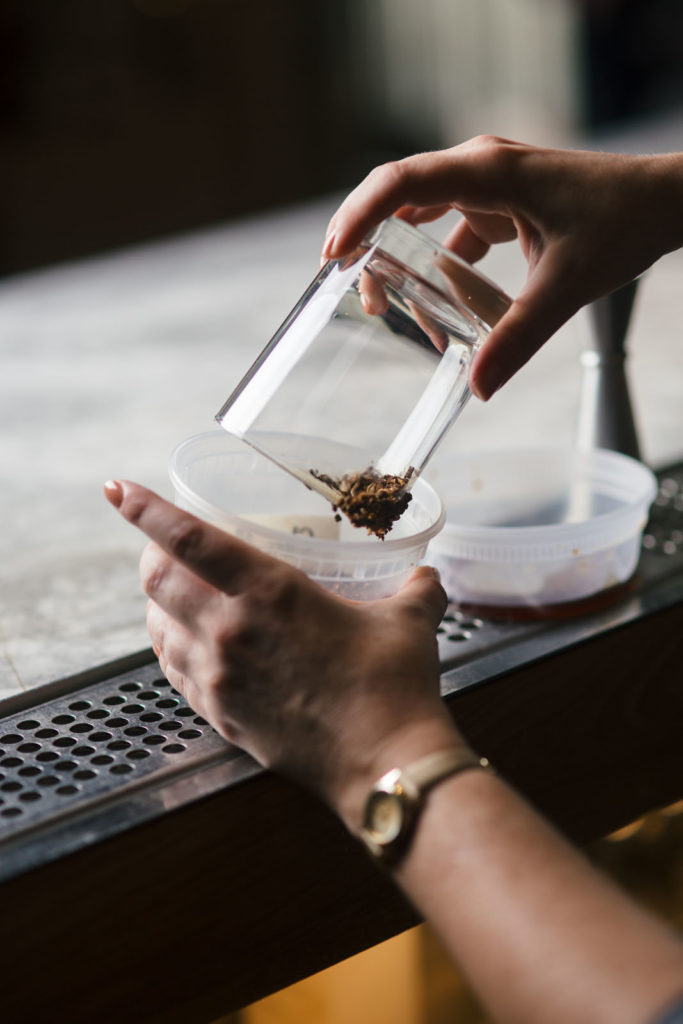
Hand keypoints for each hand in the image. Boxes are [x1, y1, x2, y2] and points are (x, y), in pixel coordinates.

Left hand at [104, 480, 458, 824]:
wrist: (384, 763)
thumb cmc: (395, 685)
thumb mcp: (408, 621)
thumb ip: (414, 588)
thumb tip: (426, 576)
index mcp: (269, 591)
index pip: (188, 538)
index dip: (145, 510)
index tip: (117, 489)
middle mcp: (230, 630)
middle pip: (157, 580)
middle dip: (149, 553)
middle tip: (162, 544)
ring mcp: (219, 677)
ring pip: (157, 626)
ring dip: (156, 602)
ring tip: (174, 592)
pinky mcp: (220, 715)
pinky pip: (174, 671)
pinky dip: (170, 647)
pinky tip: (185, 643)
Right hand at [322, 136, 682, 398]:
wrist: (666, 202)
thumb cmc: (625, 222)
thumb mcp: (566, 286)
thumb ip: (518, 338)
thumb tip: (477, 387)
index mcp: (489, 171)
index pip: (402, 182)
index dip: (358, 216)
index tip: (333, 257)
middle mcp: (480, 168)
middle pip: (398, 194)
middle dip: (365, 240)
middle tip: (346, 290)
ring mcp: (488, 184)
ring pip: (420, 214)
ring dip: (397, 256)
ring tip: (380, 303)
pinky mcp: (499, 204)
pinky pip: (449, 233)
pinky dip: (435, 267)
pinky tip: (436, 307)